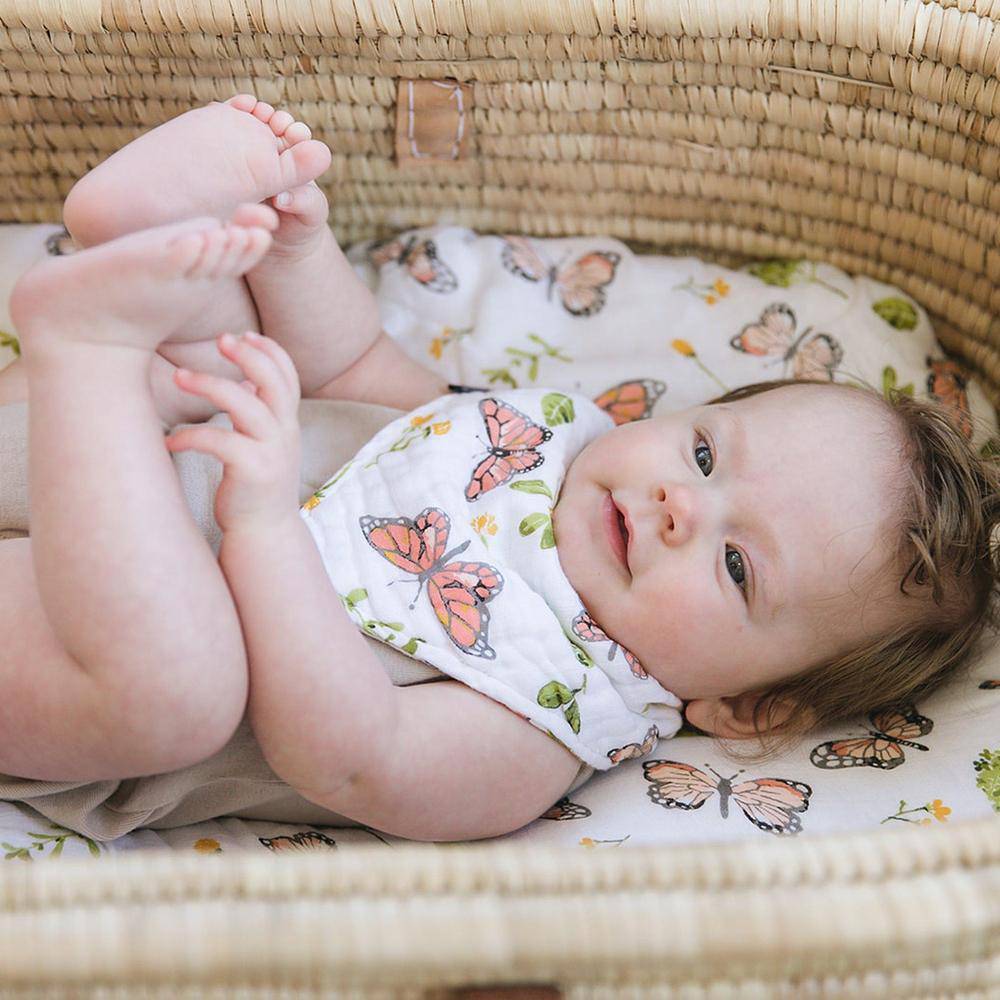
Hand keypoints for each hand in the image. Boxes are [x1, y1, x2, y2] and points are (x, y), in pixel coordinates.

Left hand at [165, 331, 301, 533]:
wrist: (264, 533)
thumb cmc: (254, 485)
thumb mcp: (263, 444)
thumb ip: (258, 413)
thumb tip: (243, 380)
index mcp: (287, 423)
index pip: (288, 375)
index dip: (269, 350)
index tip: (242, 334)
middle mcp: (285, 434)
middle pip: (274, 382)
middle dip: (248, 355)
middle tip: (220, 339)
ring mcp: (272, 452)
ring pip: (246, 405)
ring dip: (210, 385)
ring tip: (179, 376)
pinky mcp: (253, 472)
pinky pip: (220, 442)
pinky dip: (191, 437)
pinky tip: (170, 441)